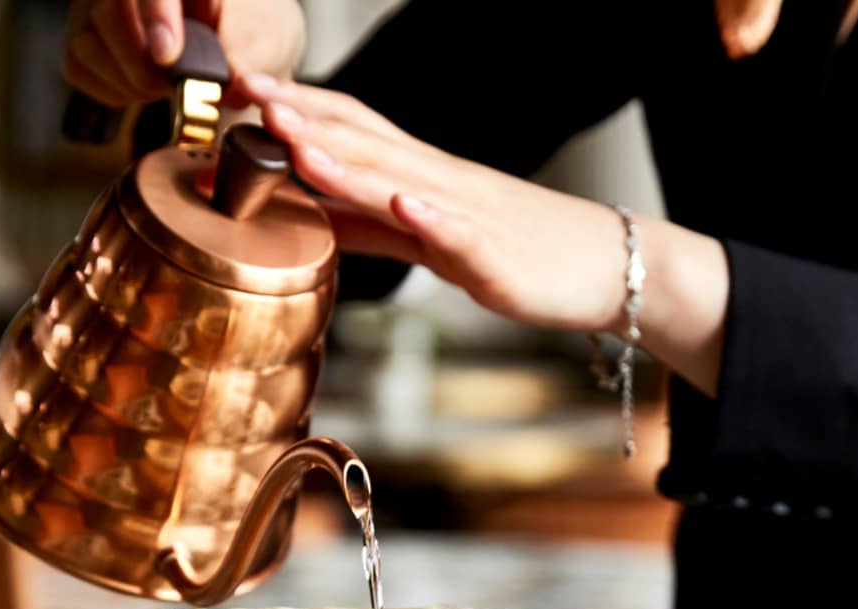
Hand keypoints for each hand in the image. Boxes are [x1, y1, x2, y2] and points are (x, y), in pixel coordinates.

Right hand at [63, 0, 304, 107]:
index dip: (155, 14)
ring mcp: (97, 7)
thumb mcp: (265, 40)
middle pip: (108, 11)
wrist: (239, 49)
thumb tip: (233, 84)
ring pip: (87, 42)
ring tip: (167, 88)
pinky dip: (115, 91)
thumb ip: (248, 56)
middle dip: (143, 63)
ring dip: (130, 81)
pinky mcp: (83, 38)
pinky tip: (145, 89)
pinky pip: (79, 68)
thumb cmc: (252, 33)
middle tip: (175, 88)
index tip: (168, 55)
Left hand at [242, 76, 729, 392]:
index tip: (248, 91)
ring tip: (296, 139)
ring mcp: (470, 218)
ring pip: (400, 183)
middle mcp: (441, 186)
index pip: (355, 131)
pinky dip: (431, 219)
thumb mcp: (430, 239)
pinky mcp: (498, 257)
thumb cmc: (520, 252)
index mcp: (423, 179)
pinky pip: (462, 235)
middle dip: (306, 121)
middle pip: (367, 146)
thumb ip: (370, 228)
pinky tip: (404, 204)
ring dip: (346, 160)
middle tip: (252, 97)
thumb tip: (308, 217)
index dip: (302, 109)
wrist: (609, 267)